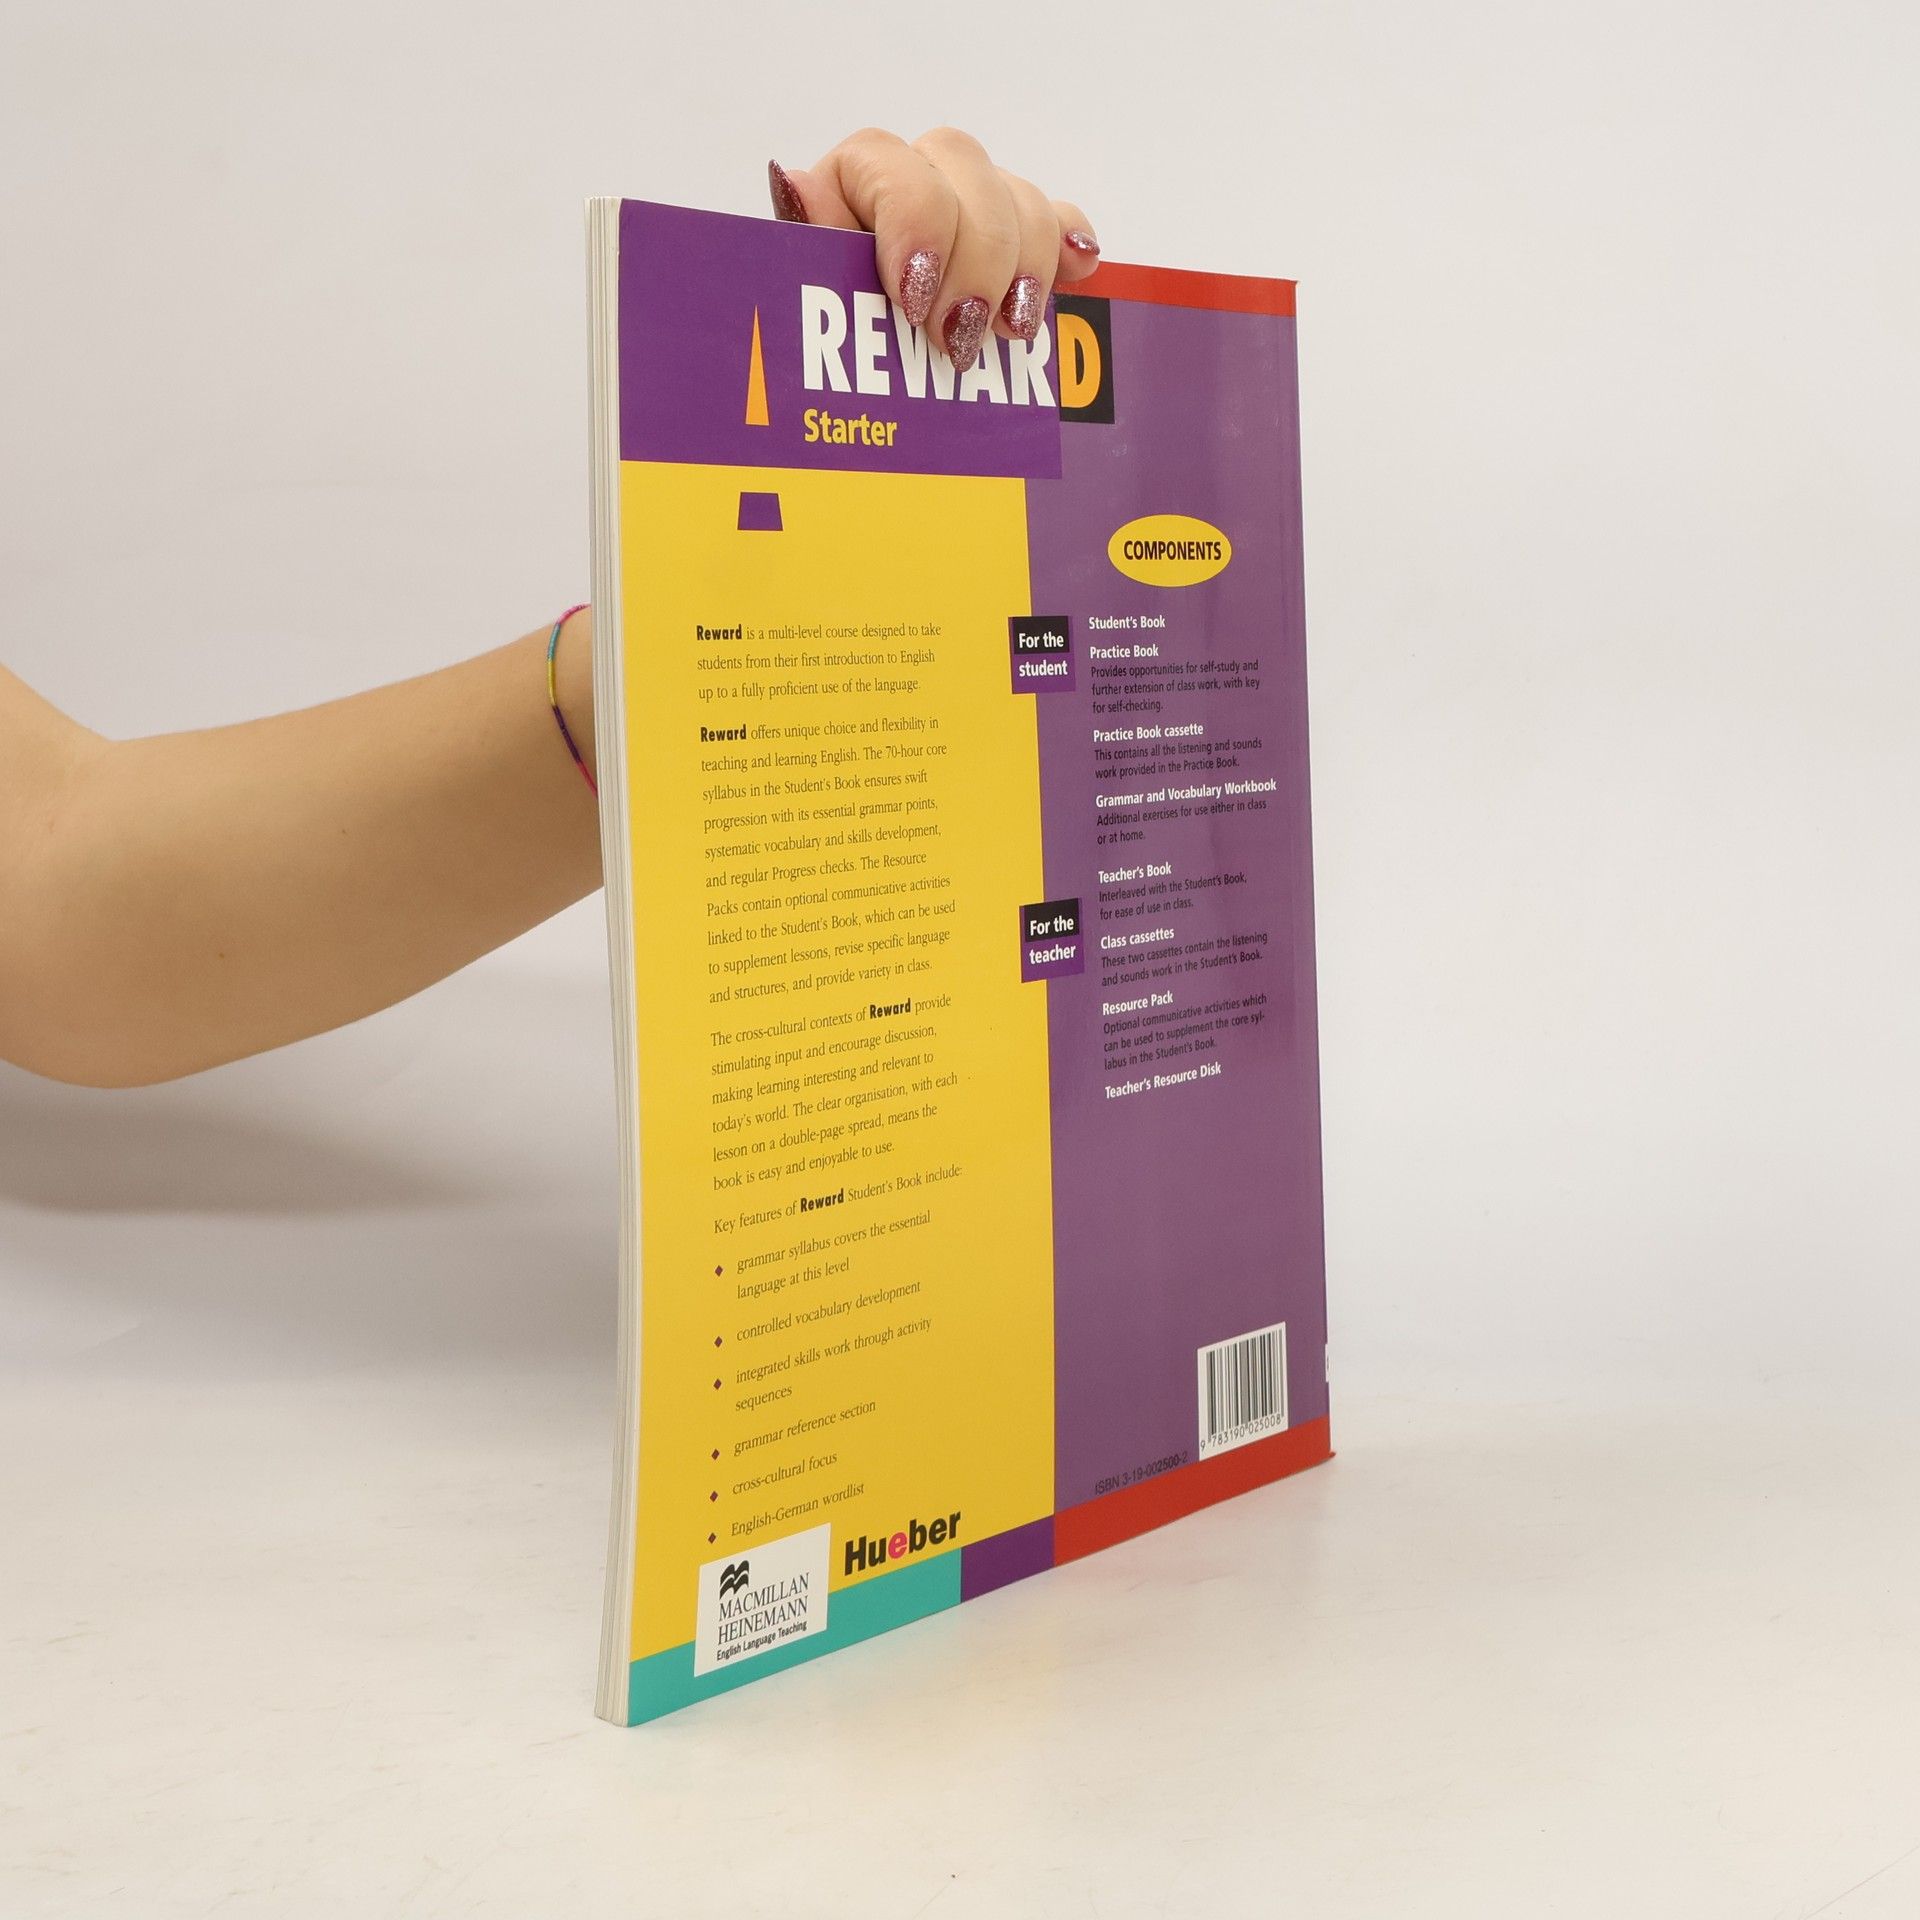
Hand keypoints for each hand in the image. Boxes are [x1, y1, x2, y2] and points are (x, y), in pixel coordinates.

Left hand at [768, 129, 1099, 369]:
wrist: (856, 420)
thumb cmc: (825, 364)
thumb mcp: (804, 313)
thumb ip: (805, 253)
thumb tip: (795, 187)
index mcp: (847, 188)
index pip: (885, 160)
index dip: (914, 220)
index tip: (916, 298)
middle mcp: (909, 183)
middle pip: (962, 166)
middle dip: (974, 254)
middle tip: (962, 338)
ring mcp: (966, 210)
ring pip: (1014, 194)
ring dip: (1025, 260)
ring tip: (1014, 330)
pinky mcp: (1013, 244)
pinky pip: (1054, 220)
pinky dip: (1067, 242)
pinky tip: (1080, 269)